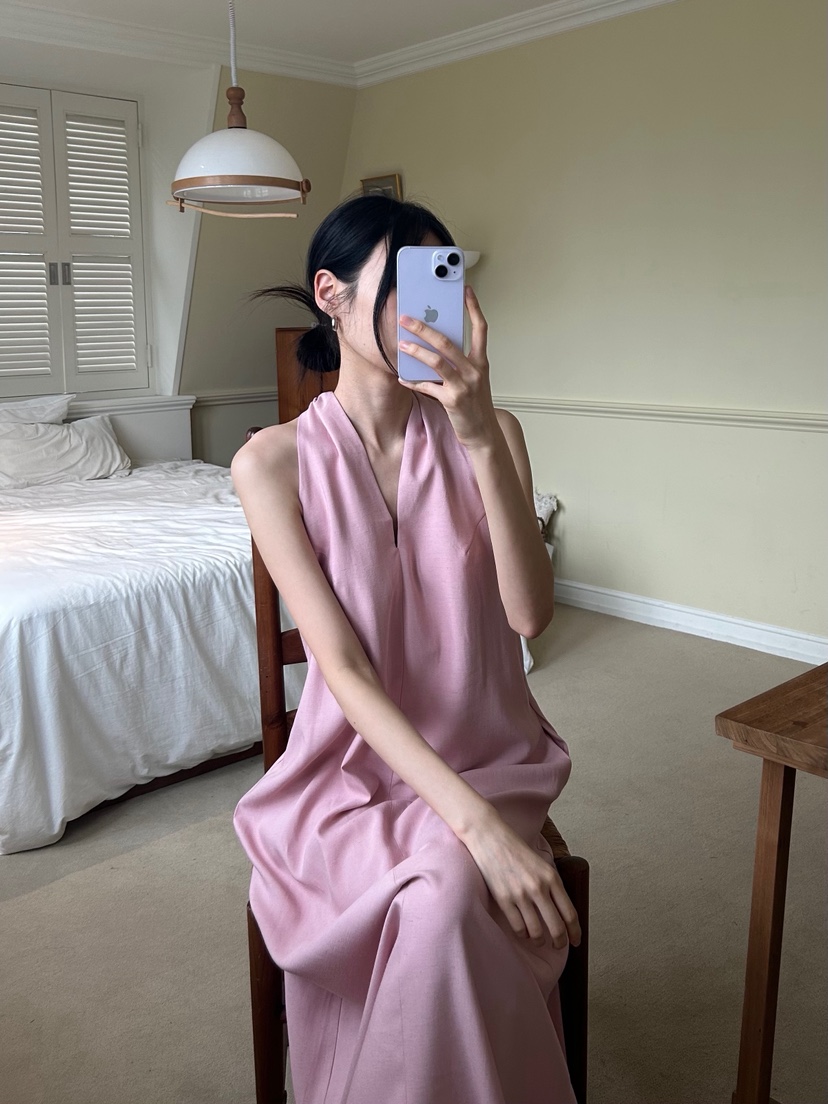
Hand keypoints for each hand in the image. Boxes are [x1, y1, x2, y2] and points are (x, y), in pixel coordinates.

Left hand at [398, 286, 498, 450]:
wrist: (484, 434)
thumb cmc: (475, 405)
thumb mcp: (473, 380)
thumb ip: (458, 364)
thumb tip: (433, 348)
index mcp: (480, 362)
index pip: (480, 329)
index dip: (473, 308)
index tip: (465, 290)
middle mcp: (474, 370)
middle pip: (448, 342)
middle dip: (425, 328)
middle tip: (407, 318)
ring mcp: (464, 385)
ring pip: (437, 361)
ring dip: (416, 351)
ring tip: (401, 344)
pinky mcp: (452, 400)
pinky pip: (428, 386)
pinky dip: (413, 382)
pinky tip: (402, 378)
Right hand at [462, 810, 581, 948]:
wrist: (489, 837)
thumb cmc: (516, 848)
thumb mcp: (542, 862)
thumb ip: (552, 883)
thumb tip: (560, 910)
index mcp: (552, 877)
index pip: (570, 913)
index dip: (575, 932)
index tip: (576, 941)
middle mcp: (538, 887)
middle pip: (556, 927)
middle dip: (560, 942)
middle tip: (558, 945)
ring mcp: (520, 895)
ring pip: (536, 932)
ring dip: (539, 940)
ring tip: (539, 939)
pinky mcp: (503, 899)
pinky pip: (518, 927)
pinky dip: (523, 933)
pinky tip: (523, 931)